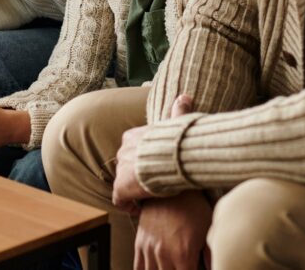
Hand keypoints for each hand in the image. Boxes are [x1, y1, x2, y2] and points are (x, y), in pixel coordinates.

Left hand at [113, 95, 192, 212]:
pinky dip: (128, 205)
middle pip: (126, 164)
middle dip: (136, 174)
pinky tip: (141, 208)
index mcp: (132, 136)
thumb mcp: (175, 124)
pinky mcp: (120, 187)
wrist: (168, 158)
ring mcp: (119, 170)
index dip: (142, 160)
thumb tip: (185, 96)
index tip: (154, 168)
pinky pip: (119, 200)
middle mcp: (122, 151)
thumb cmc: (175, 141)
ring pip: (122, 182)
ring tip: (149, 197)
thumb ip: (178, 111)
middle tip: (153, 183)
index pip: (132, 148)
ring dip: (133, 189)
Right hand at [135, 191, 212, 269]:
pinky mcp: (140, 242)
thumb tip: (214, 267)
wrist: (172, 184)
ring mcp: (149, 249)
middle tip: (182, 266)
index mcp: (183, 254)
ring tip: (171, 267)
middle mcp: (164, 254)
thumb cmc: (194, 205)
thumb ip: (210, 255)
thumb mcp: (209, 229)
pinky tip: (155, 268)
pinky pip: (138, 267)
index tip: (194, 268)